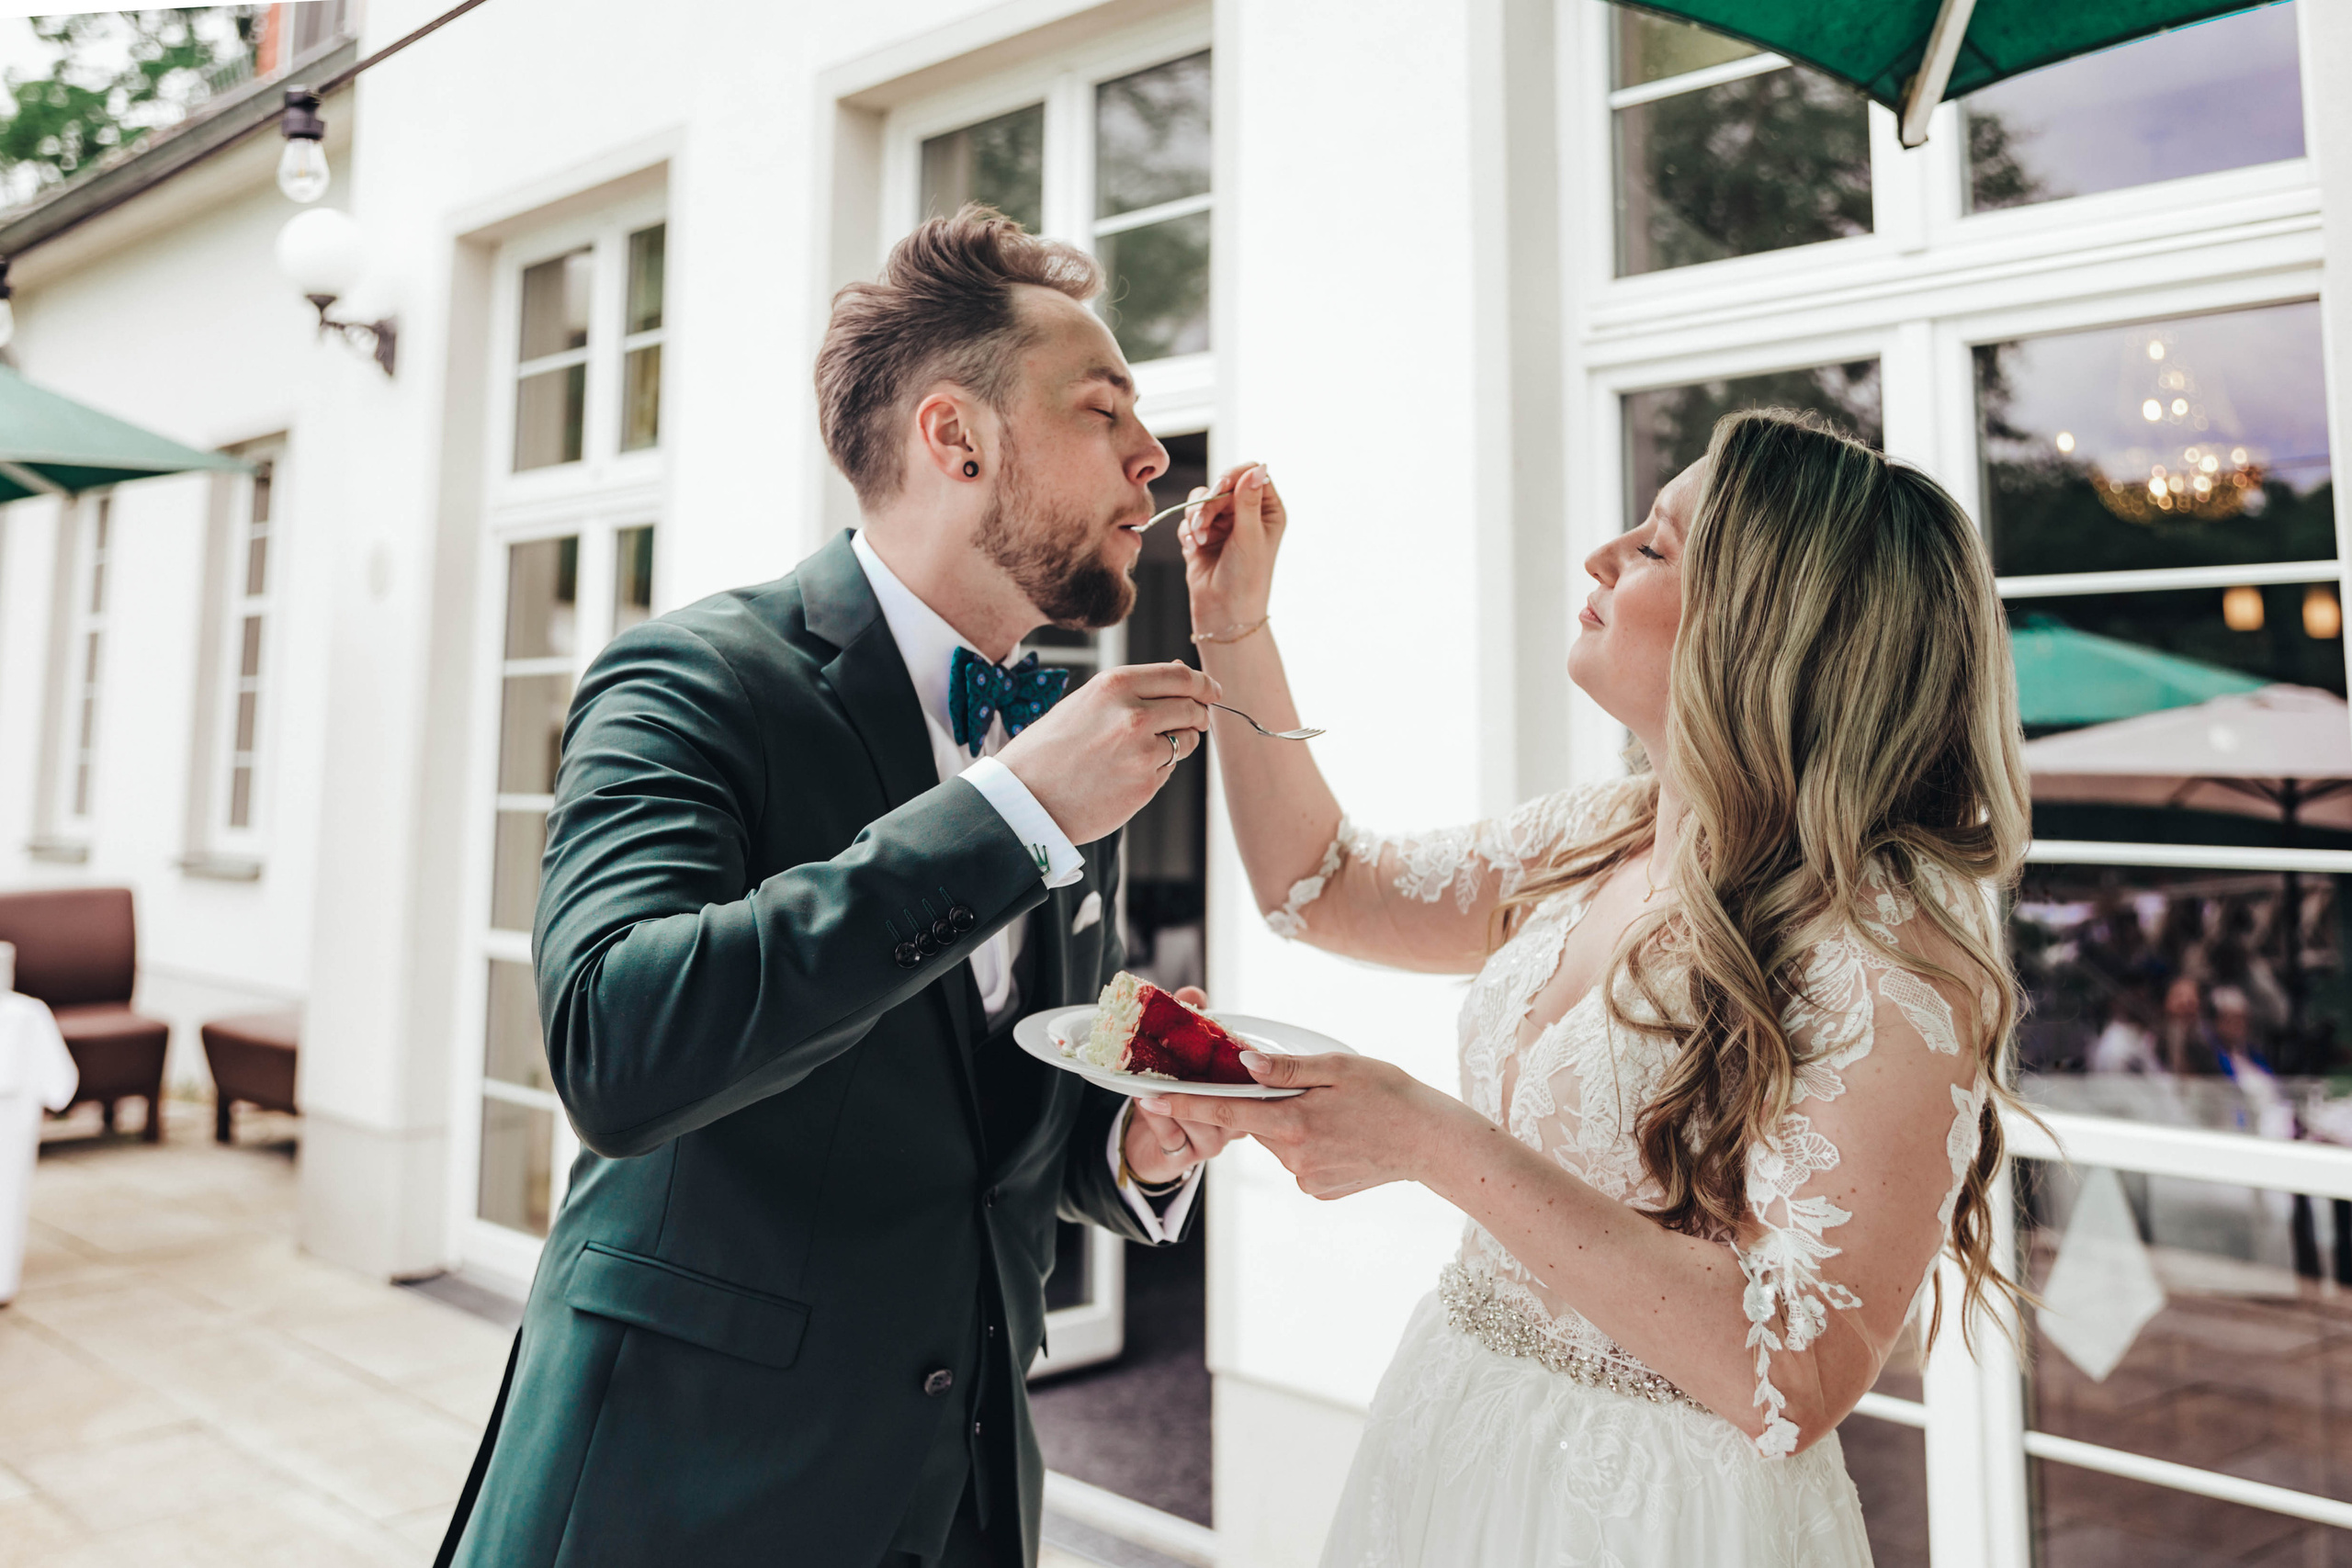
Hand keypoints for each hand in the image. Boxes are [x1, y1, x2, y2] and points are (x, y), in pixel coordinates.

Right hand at [997, 662, 1219, 844]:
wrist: (1024, 798)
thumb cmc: (1049, 750)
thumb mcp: (1086, 703)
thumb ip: (1133, 688)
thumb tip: (1181, 670)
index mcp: (1115, 684)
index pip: (1181, 676)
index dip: (1203, 684)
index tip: (1212, 691)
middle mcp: (1133, 713)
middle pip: (1192, 707)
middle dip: (1198, 714)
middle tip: (1194, 720)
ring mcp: (1142, 750)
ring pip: (1187, 741)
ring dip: (1178, 743)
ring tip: (1140, 751)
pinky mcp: (1146, 784)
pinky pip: (1169, 769)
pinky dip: (1157, 769)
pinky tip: (1125, 773)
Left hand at [1122, 986, 1236, 1182]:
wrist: (1149, 1146)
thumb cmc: (1178, 1094)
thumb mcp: (1188, 1055)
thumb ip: (1195, 1022)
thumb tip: (1193, 993)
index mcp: (1245, 1096)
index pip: (1245, 1080)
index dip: (1231, 1062)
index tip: (1210, 1042)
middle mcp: (1235, 1122)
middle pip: (1225, 1102)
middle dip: (1199, 1082)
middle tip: (1174, 1062)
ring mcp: (1213, 1141)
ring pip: (1200, 1120)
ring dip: (1174, 1100)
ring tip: (1151, 1081)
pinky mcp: (1187, 1156)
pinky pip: (1174, 1136)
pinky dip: (1158, 1118)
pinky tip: (1145, 1102)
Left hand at [1139, 1050, 1472, 1199]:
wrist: (1431, 1142)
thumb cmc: (1390, 1094)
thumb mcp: (1338, 1067)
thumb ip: (1285, 1067)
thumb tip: (1241, 1060)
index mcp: (1293, 1121)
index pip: (1225, 1110)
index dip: (1184, 1103)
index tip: (1148, 1097)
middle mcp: (1293, 1156)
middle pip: (1258, 1124)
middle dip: (1270, 1105)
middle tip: (1313, 1090)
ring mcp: (1306, 1178)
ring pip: (1280, 1142)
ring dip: (1294, 1125)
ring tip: (1339, 1115)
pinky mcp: (1320, 1191)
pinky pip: (1300, 1162)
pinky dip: (1312, 1146)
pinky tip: (1344, 1137)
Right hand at [1179, 462, 1284, 636]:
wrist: (1224, 611)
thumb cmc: (1246, 578)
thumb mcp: (1250, 536)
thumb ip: (1248, 500)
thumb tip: (1259, 467)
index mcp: (1268, 510)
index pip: (1251, 474)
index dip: (1234, 475)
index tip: (1220, 487)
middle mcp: (1247, 513)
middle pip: (1222, 484)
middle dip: (1209, 503)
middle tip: (1203, 522)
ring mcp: (1224, 523)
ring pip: (1202, 499)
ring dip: (1196, 516)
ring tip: (1199, 539)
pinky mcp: (1203, 534)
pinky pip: (1189, 517)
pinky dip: (1188, 529)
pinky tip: (1194, 547)